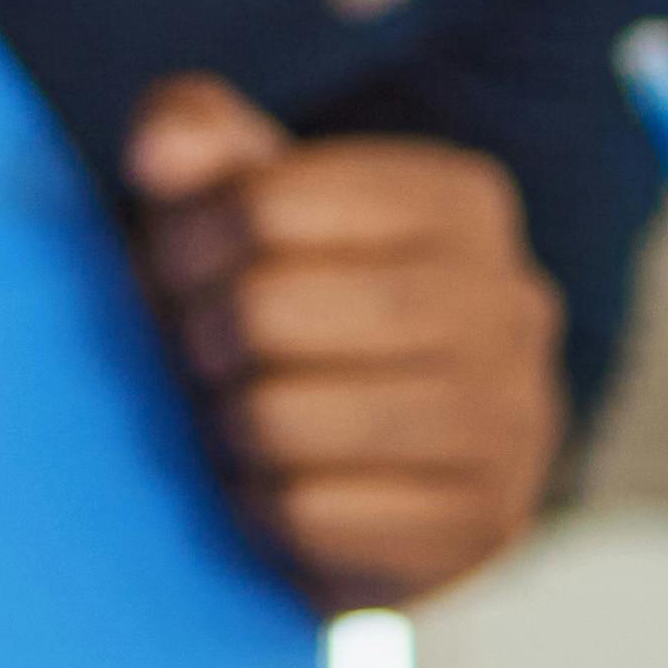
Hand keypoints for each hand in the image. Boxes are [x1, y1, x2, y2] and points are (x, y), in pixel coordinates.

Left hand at [123, 74, 564, 610]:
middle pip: (268, 308)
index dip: (185, 242)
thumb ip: (196, 138)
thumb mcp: (245, 202)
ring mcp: (510, 424)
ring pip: (282, 419)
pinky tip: (275, 487)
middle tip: (197, 353)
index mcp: (462, 201)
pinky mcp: (479, 530)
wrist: (382, 468)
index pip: (266, 202)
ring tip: (237, 416)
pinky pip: (306, 517)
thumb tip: (157, 150)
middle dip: (198, 336)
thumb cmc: (295, 305)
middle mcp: (511, 305)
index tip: (179, 269)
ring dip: (225, 424)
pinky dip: (257, 507)